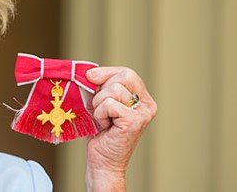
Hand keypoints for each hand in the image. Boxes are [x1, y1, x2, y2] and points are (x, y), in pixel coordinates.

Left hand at [84, 67, 156, 191]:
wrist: (102, 162)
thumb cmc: (100, 134)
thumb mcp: (99, 104)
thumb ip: (99, 87)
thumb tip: (89, 72)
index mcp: (142, 98)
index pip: (126, 72)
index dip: (106, 72)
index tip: (90, 77)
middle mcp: (147, 105)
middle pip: (123, 77)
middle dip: (102, 90)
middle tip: (100, 109)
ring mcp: (143, 113)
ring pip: (113, 90)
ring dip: (99, 105)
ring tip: (103, 120)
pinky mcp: (134, 121)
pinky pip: (109, 104)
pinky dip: (100, 114)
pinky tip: (104, 126)